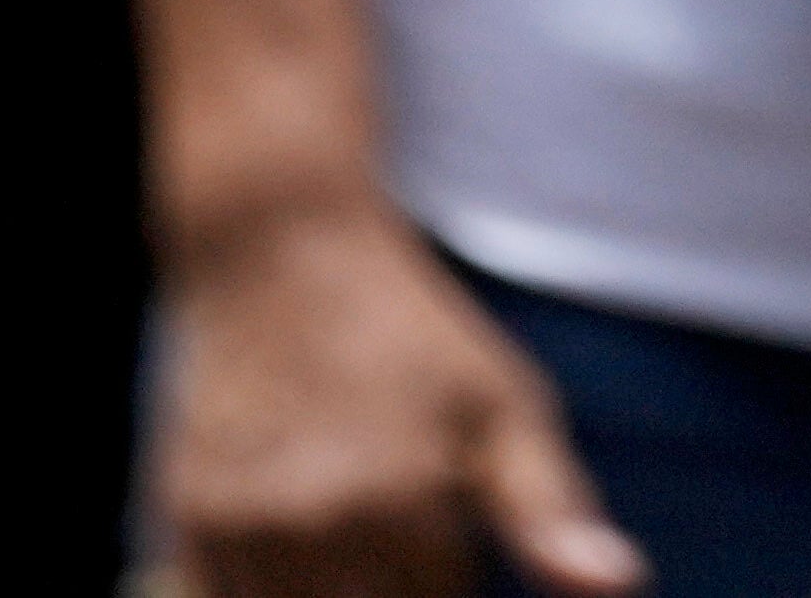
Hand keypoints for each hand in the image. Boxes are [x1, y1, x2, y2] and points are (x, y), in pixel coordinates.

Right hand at [153, 190, 644, 597]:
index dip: (452, 585)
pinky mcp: (187, 518)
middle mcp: (312, 525)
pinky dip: (265, 591)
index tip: (447, 539)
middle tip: (402, 534)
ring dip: (333, 595)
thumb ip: (551, 513)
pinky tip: (296, 541)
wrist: (275, 247)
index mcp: (402, 503)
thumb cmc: (409, 328)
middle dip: (393, 592)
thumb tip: (623, 591)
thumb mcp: (503, 401)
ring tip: (354, 529)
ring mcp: (238, 527)